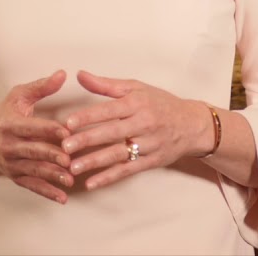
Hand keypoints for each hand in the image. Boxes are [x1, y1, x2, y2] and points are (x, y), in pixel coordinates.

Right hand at [0, 69, 73, 202]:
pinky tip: (62, 198)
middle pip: (33, 151)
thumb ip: (41, 86)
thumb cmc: (3, 115)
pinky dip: (47, 193)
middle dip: (51, 155)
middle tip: (69, 159)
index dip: (48, 129)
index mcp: (10, 124)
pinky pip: (32, 186)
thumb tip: (62, 74)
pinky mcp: (15, 176)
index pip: (31, 127)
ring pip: (33, 170)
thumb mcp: (18, 96)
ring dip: (52, 176)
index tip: (66, 131)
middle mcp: (9, 145)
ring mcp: (12, 163)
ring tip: (69, 180)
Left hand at [60, 70, 212, 190]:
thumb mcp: (136, 88)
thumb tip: (80, 75)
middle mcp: (143, 123)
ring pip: (118, 154)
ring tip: (73, 167)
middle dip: (87, 140)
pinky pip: (127, 170)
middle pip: (112, 133)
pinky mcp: (151, 161)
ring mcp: (148, 144)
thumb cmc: (161, 103)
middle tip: (65, 147)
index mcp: (137, 103)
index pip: (110, 110)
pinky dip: (109, 177)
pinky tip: (91, 183)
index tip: (69, 123)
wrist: (192, 125)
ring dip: (94, 162)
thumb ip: (106, 84)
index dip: (89, 117)